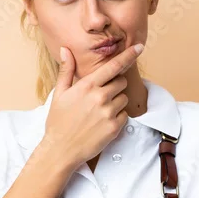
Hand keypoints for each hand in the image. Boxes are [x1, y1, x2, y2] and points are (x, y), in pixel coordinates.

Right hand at [41, 43, 144, 170]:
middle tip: (100, 96)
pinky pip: (124, 115)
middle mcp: (100, 97)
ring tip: (99, 112)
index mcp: (87, 86)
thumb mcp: (59, 94)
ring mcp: (108, 112)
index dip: (128, 55)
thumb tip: (66, 50)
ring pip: (123, 98)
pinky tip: (102, 122)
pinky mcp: (114, 127)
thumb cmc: (58, 121)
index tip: (140, 47)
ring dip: (116, 102)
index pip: (113, 66)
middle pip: (121, 82)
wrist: (61, 150)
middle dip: (115, 86)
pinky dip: (117, 117)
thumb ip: (66, 70)